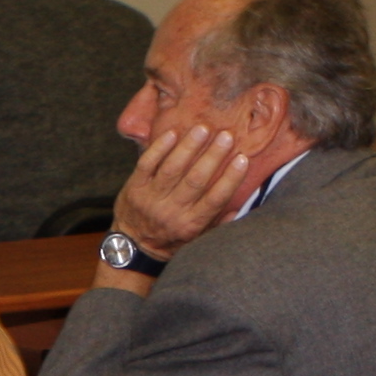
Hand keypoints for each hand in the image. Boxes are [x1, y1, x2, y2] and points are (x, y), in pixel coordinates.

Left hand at [109, 125, 257, 262]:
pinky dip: (159, 148)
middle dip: (213, 156)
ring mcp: (151, 198)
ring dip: (189, 147)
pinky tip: (173, 133)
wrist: (132, 245)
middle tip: (226, 136)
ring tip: (203, 129)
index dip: (231, 178)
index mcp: (191, 224)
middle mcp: (172, 211)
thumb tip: (239, 206)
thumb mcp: (197, 240)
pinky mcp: (134, 187)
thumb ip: (218, 223)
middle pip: (196, 180)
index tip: (243, 158)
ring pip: (172, 168)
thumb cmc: (170, 239)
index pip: (215, 199)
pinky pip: (146, 163)